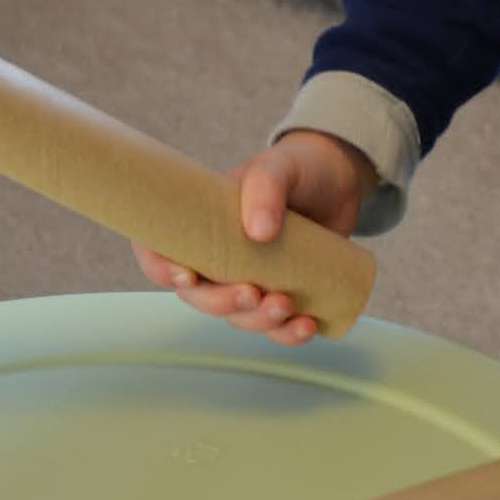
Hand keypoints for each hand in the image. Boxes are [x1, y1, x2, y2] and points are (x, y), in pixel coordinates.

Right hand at [132, 130, 377, 345]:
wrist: (340, 182)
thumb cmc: (297, 167)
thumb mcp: (278, 166)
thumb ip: (265, 186)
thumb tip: (260, 232)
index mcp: (201, 223)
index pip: (159, 250)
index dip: (160, 268)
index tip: (187, 275)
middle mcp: (218, 256)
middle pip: (198, 295)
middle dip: (219, 303)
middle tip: (251, 293)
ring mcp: (250, 277)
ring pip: (237, 316)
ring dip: (256, 321)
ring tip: (285, 306)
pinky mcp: (280, 292)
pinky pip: (274, 326)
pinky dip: (287, 333)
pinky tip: (306, 325)